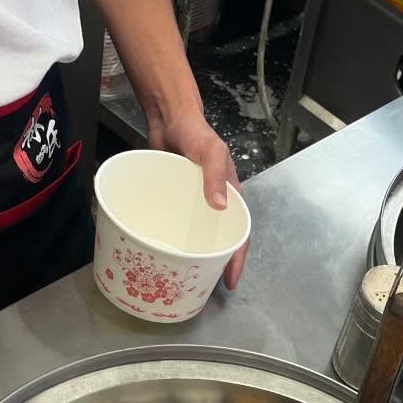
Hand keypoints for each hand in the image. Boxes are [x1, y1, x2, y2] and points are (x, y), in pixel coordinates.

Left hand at [148, 112, 247, 289]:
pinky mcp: (174, 201)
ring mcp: (193, 205)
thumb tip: (220, 208)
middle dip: (216, 265)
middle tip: (204, 286)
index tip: (229, 281)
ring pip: (197, 236)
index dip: (237, 260)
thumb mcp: (210, 150)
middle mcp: (214, 205)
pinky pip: (176, 225)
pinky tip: (162, 251)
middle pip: (219, 241)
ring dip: (193, 256)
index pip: (239, 235)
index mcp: (230, 197)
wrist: (168, 117)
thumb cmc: (195, 131)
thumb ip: (214, 175)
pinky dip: (172, 239)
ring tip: (184, 276)